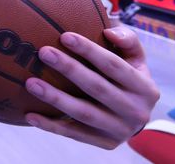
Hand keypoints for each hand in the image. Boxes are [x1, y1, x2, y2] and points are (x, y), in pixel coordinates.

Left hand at [23, 25, 159, 149]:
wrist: (136, 115)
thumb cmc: (128, 77)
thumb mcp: (136, 58)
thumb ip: (127, 40)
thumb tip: (108, 31)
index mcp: (145, 88)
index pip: (114, 66)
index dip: (90, 50)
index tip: (64, 36)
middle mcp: (135, 111)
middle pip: (97, 88)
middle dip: (69, 69)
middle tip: (43, 52)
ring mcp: (119, 130)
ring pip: (83, 113)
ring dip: (55, 98)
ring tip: (31, 83)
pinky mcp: (104, 143)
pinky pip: (73, 134)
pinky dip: (50, 125)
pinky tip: (29, 115)